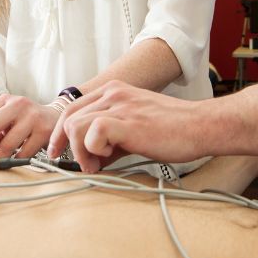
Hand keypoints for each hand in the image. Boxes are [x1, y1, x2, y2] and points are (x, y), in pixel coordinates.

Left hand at [0, 95, 59, 162]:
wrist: (55, 117)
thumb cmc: (26, 120)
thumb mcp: (8, 119)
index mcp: (5, 100)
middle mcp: (18, 104)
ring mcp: (32, 116)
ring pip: (8, 142)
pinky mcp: (44, 130)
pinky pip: (24, 152)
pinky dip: (16, 160)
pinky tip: (15, 161)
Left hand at [47, 81, 205, 172]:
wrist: (200, 127)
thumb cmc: (173, 130)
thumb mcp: (134, 128)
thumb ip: (110, 140)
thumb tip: (91, 160)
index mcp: (113, 91)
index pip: (72, 108)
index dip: (59, 133)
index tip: (58, 152)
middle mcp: (113, 93)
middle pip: (68, 118)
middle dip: (66, 146)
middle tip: (84, 166)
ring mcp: (119, 105)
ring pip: (75, 125)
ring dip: (81, 151)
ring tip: (98, 164)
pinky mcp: (127, 121)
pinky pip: (92, 133)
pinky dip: (94, 150)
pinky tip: (111, 156)